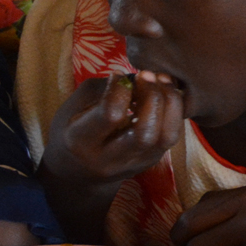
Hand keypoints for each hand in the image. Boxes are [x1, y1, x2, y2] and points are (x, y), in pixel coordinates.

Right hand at [42, 71, 183, 186]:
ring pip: (166, 137)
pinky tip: (165, 94)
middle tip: (147, 74)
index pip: (110, 115)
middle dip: (152, 97)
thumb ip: (105, 89)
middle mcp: (109, 159)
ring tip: (162, 80)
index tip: (118, 75)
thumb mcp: (75, 106)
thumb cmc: (71, 129)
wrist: (77, 171)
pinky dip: (174, 111)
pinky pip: (172, 136)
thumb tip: (139, 78)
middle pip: (145, 133)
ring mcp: (135, 164)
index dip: (121, 89)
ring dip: (170, 103)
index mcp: (81, 142)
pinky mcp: (151, 161)